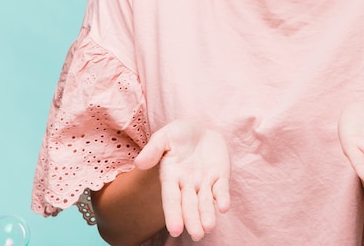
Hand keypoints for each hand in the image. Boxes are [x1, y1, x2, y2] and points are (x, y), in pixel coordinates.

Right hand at [134, 120, 230, 240]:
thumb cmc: (179, 134)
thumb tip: (139, 163)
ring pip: (205, 202)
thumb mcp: (165, 136)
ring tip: (208, 228)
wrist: (201, 129)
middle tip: (197, 235)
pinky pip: (221, 189)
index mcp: (171, 177)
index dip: (173, 214)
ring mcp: (204, 182)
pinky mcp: (220, 177)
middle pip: (189, 206)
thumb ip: (154, 149)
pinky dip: (222, 198)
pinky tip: (224, 207)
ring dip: (207, 215)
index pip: (171, 199)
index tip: (175, 230)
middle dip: (192, 220)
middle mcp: (187, 184)